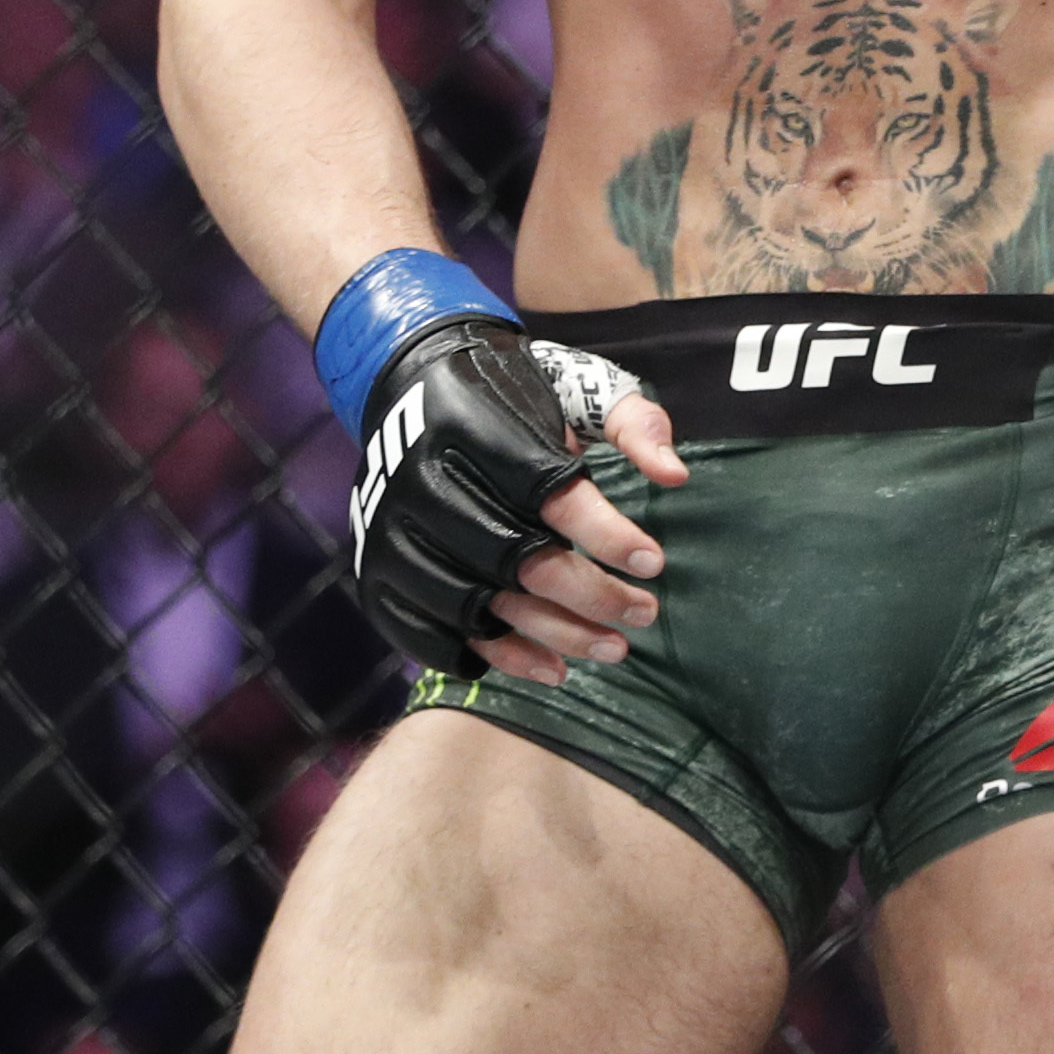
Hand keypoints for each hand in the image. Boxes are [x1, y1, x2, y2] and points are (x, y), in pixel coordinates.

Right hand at [346, 319, 686, 681]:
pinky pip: (433, 633)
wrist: (413, 387)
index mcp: (479, 431)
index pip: (550, 495)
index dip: (606, 534)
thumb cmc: (517, 396)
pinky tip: (551, 666)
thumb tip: (676, 476)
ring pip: (478, 605)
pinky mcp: (377, 572)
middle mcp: (425, 484)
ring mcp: (393, 534)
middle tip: (646, 613)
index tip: (655, 563)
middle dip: (590, 596)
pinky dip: (495, 656)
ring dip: (553, 636)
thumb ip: (635, 424)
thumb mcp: (579, 387)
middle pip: (516, 558)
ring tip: (614, 648)